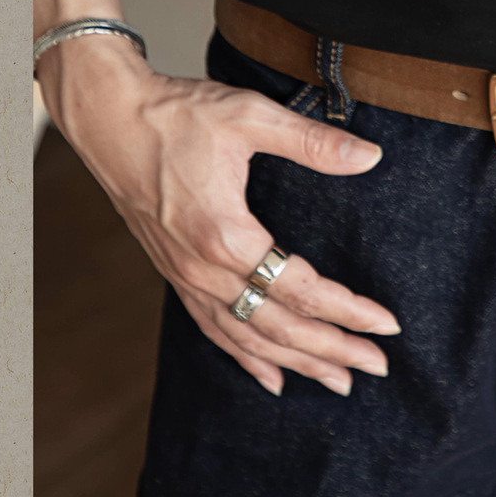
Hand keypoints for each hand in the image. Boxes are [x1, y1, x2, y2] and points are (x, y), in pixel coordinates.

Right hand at [36, 35, 400, 397]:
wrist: (108, 119)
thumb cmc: (176, 114)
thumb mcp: (250, 116)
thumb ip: (313, 143)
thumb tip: (371, 156)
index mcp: (226, 236)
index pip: (302, 290)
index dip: (349, 311)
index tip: (387, 326)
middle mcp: (204, 269)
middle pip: (279, 328)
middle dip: (332, 351)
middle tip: (377, 367)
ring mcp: (185, 277)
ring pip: (247, 338)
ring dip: (296, 363)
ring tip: (338, 382)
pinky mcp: (173, 273)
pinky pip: (213, 329)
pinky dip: (246, 357)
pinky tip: (272, 376)